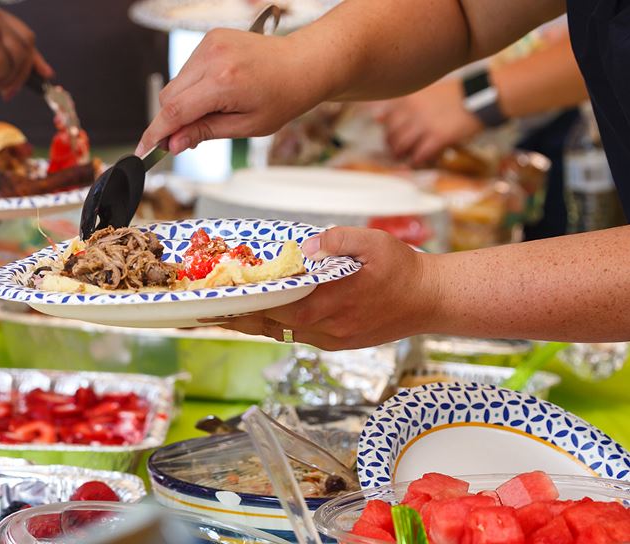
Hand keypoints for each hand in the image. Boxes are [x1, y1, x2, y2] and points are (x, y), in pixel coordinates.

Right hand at [135, 29, 324, 155]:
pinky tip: (214, 94)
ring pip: (176, 84)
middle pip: (169, 97)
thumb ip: (205, 133)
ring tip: (212, 112)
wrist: (302, 64)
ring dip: (183, 104)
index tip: (144, 150)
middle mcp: (213, 57)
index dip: (155, 133)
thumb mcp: (247, 126)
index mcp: (224, 81)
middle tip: (185, 140)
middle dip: (170, 122)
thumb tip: (174, 143)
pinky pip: (187, 70)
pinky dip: (192, 87)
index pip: (174, 111)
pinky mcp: (210, 39)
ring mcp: (210, 44)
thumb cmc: (283, 96)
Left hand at [222, 227, 440, 349]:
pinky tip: (264, 316)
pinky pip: (300, 336)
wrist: (433, 299)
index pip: (276, 308)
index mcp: (330, 303)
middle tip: (209, 312)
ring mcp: (333, 338)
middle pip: (272, 326)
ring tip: (227, 315)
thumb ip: (336, 240)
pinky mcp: (339, 342)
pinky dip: (279, 326)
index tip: (217, 304)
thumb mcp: (372, 242)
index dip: (245, 307)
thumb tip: (305, 246)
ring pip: (284, 333)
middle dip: (240, 318)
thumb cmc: (403, 269)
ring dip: (256, 324)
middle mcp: (327, 327)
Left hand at [375, 78, 482, 165]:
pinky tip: (419, 161)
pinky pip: (418, 155)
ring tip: (407, 157)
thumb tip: (376, 118)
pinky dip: (416, 161)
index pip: (385, 119)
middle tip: (398, 151)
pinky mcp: (437, 137)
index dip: (388, 131)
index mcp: (409, 98)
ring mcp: (424, 124)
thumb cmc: (455, 95)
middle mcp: (412, 110)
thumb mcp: (426, 93)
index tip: (393, 136)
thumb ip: (403, 105)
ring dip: (402, 156)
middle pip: (390, 135)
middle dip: (392, 146)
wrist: (481, 97)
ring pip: (401, 147)